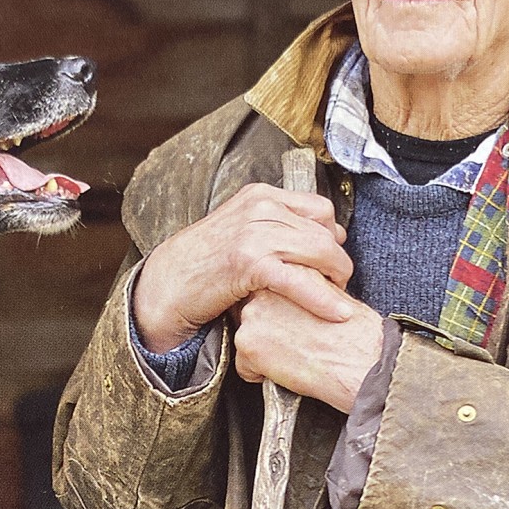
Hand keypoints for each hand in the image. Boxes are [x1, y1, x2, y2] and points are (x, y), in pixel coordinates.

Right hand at [132, 183, 352, 352]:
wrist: (168, 283)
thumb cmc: (205, 263)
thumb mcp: (241, 230)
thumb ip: (277, 227)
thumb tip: (327, 234)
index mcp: (260, 195)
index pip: (319, 208)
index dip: (333, 235)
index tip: (333, 258)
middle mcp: (260, 206)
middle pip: (323, 231)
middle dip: (337, 260)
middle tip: (339, 284)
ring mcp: (254, 232)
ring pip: (319, 251)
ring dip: (336, 278)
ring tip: (339, 297)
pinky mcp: (249, 262)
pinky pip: (300, 279)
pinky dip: (323, 298)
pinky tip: (336, 312)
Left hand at [233, 286, 384, 412]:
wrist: (362, 362)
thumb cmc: (358, 337)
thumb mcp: (334, 299)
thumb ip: (309, 295)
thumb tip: (298, 304)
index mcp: (292, 273)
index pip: (270, 295)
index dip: (283, 317)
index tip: (297, 327)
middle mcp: (268, 288)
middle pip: (255, 316)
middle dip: (270, 333)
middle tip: (298, 344)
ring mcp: (253, 314)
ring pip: (249, 340)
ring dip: (266, 353)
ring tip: (296, 356)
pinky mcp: (247, 342)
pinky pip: (245, 368)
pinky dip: (262, 376)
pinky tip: (289, 371)